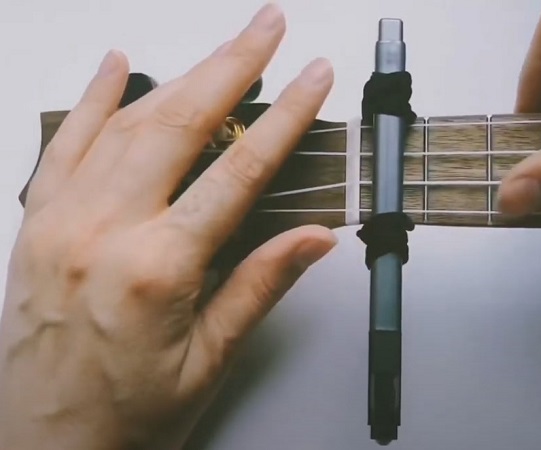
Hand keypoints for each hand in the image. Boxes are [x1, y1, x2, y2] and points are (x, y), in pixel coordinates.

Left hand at [0, 4, 335, 448]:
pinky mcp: (35, 225)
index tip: (313, 79)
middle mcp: (102, 233)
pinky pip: (63, 144)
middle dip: (232, 65)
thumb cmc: (124, 417)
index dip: (285, 119)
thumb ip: (261, 287)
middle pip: (179, 124)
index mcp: (156, 270)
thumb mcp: (209, 360)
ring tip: (221, 47)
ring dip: (180, 76)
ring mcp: (60, 222)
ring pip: (125, 123)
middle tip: (267, 26)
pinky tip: (116, 66)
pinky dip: (92, 99)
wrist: (38, 446)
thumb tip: (314, 238)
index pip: (238, 173)